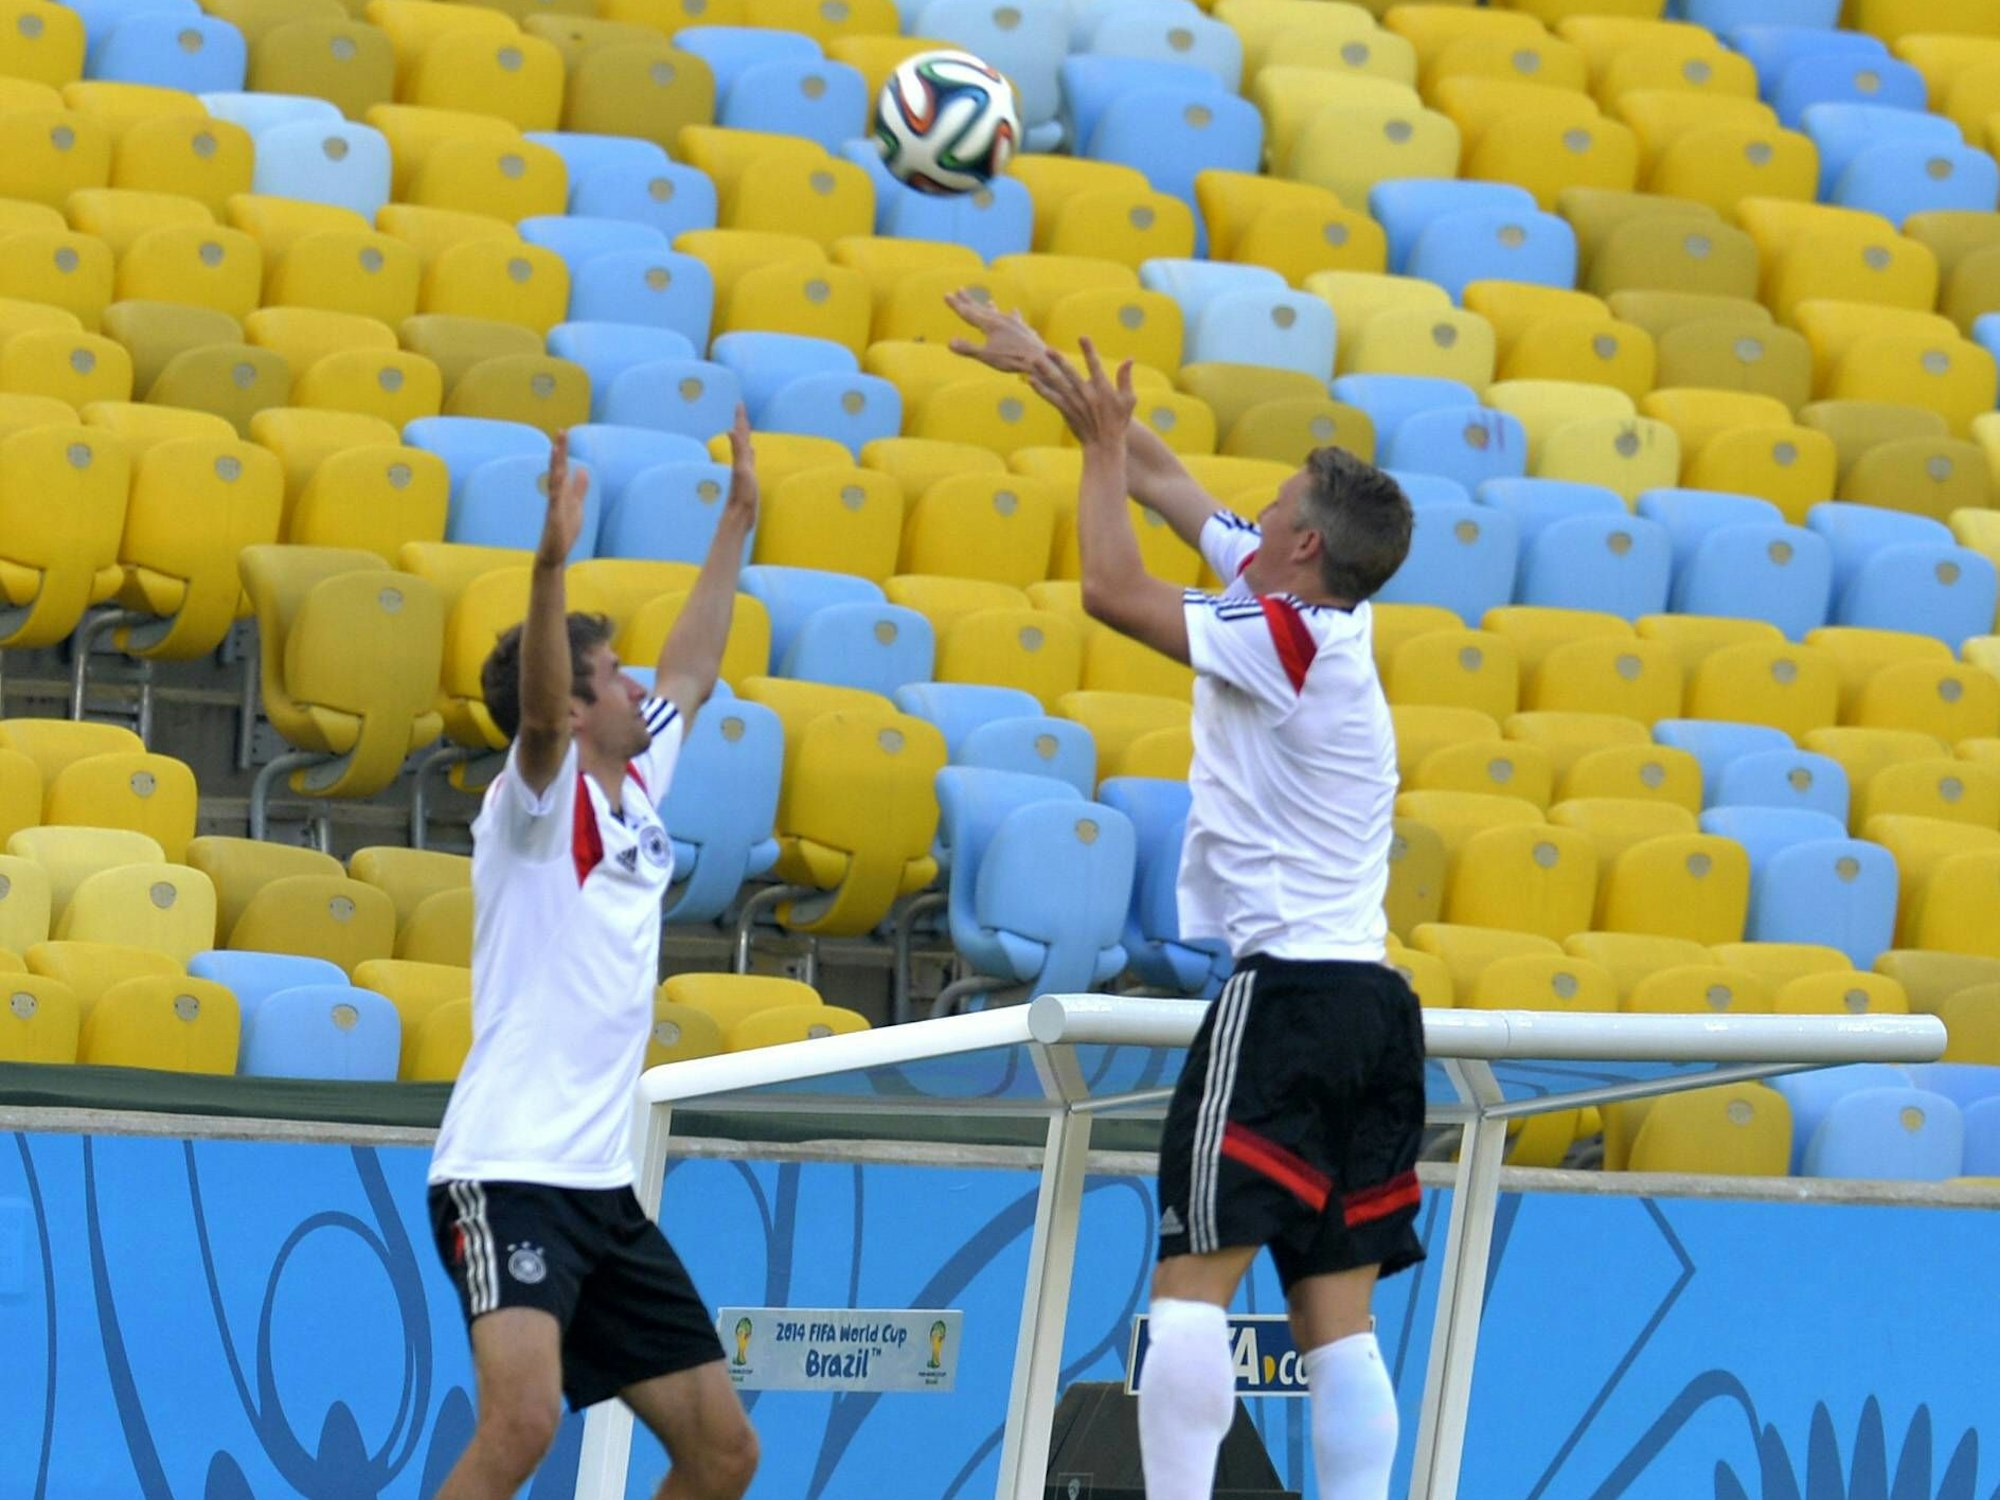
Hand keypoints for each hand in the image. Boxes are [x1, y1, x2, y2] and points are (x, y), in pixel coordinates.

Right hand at [536, 429, 586, 567]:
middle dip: (559, 451)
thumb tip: (582, 470)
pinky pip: (554, 502)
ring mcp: (553, 506)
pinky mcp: (553, 519)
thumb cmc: (563, 530)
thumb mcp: (577, 505)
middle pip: (557, 469)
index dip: (563, 450)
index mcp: (561, 492)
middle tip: (560, 431)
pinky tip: (557, 478)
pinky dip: (556, 489)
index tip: (563, 432)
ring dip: (555, 465)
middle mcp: (555, 495)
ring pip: (554, 481)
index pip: (561, 467)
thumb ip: (579, 488)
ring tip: (556, 448)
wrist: (554, 553)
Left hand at [723, 403, 758, 531]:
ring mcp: (744, 470)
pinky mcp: (748, 479)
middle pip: (741, 438)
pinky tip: (752, 452)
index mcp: (741, 458)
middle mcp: (740, 461)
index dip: (740, 419)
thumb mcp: (742, 471)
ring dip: (746, 436)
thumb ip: (738, 451)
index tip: (739, 403)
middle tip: (742, 410)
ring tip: (747, 427)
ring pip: (745, 448)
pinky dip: (751, 452)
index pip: (740, 433)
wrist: (738, 517)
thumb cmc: (742, 496)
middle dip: (742, 423)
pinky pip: (750, 460)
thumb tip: (730, 430)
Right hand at [945, 288, 1045, 375]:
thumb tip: (949, 342)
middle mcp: (1001, 320)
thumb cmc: (1012, 359)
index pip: (968, 313)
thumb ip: (968, 348)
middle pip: (981, 309)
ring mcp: (1014, 324)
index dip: (956, 304)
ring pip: (998, 313)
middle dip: (969, 300)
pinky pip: (1015, 319)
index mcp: (990, 325)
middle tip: (959, 290)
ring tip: (988, 301)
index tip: (946, 294)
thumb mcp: (987, 356)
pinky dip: (1013, 315)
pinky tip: (1015, 311)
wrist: (1040, 359)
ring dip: (990, 307)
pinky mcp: (1024, 330)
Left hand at [1027, 339, 1135, 449]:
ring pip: (1058, 384)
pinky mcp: (1066, 411)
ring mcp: (1075, 403)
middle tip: (1048, 349)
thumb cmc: (1118, 422)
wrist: (1104, 445)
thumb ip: (1125, 378)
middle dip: (1059, 360)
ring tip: (1035, 360)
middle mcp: (1087, 395)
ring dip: (1045, 371)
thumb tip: (1129, 358)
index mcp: (1103, 389)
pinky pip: (1051, 398)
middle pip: (1071, 373)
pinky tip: (1031, 380)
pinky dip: (1041, 389)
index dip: (1089, 351)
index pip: (1095, 365)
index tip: (1082, 337)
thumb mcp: (1128, 400)